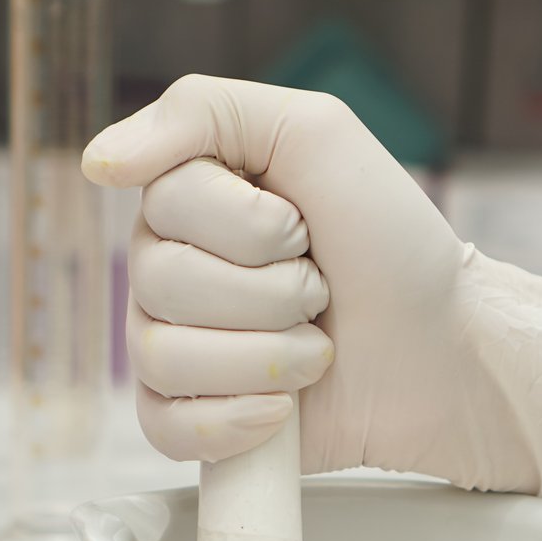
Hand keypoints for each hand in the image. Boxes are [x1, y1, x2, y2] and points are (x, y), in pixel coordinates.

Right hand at [82, 75, 541, 501]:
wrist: (443, 349)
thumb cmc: (391, 242)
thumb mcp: (317, 133)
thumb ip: (204, 112)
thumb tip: (98, 163)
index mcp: (189, 198)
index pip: (165, 203)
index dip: (250, 226)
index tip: (306, 226)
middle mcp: (171, 269)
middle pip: (160, 282)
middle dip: (269, 293)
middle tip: (321, 291)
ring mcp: (179, 347)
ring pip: (162, 356)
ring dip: (265, 357)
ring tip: (317, 350)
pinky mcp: (197, 420)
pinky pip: (165, 428)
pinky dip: (232, 423)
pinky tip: (281, 409)